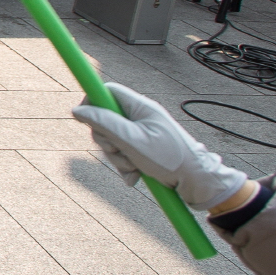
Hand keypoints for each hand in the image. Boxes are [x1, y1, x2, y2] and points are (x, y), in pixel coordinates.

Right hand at [70, 82, 249, 209]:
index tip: (83, 120)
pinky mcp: (143, 149)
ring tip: (133, 169)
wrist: (198, 182)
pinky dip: (125, 166)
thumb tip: (77, 110)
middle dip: (107, 141)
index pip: (107, 91)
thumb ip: (104, 124)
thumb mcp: (133, 141)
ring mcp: (141, 133)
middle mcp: (140, 117)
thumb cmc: (170, 159)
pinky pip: (123, 154)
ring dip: (117, 158)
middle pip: (105, 120)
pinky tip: (136, 176)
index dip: (92, 102)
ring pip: (112, 140)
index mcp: (140, 107)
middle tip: (120, 152)